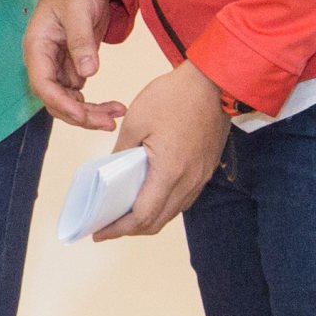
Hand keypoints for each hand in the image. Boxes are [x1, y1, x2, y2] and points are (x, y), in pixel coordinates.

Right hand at [24, 0, 118, 129]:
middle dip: (80, 115)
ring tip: (117, 114)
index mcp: (37, 47)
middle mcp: (44, 60)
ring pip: (68, 100)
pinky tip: (113, 107)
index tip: (83, 115)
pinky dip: (94, 104)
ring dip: (90, 113)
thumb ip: (81, 41)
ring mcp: (58, 65)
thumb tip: (88, 73)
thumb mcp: (79, 10)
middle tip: (109, 122)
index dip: (61, 104)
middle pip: (55, 99)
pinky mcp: (72, 65)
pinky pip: (79, 94)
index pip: (42, 84)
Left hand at [94, 61, 233, 240]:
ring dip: (147, 219)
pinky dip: (162, 205)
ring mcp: (200, 178)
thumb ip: (121, 152)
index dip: (119, 228)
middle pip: (157, 221)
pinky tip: (146, 197)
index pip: (143, 216)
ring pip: (171, 212)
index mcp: (170, 172)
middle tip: (106, 228)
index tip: (100, 232)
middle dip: (129, 230)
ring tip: (122, 215)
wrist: (215, 82)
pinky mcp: (205, 170)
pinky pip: (182, 199)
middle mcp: (189, 181)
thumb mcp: (136, 121)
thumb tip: (112, 171)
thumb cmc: (175, 97)